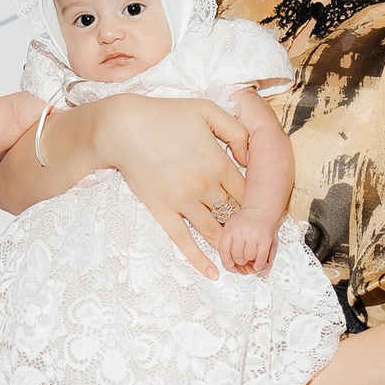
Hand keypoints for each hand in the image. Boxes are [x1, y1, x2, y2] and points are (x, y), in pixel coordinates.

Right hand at [90, 95, 249, 278]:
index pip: (249, 193)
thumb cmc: (165, 115)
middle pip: (235, 215)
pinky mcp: (163, 211)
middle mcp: (205, 186)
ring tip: (240, 258)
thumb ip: (236, 131)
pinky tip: (213, 273)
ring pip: (215, 232)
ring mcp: (183, 202)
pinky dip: (199, 259)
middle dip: (247, 229)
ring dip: (229, 246)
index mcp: (219, 163)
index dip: (258, 205)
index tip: (261, 213)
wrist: (123, 127)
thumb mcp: (208, 111)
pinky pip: (184, 240)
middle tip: (254, 240)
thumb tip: (249, 157)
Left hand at [220, 214, 278, 273]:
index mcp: (229, 229)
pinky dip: (259, 264)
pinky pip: (261, 258)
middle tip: (243, 260)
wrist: (261, 208)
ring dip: (250, 260)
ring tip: (251, 256)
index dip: (226, 260)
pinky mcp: (265, 239)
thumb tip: (230, 264)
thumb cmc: (246, 220)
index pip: (224, 250)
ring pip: (249, 257)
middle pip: (237, 256)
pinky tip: (258, 264)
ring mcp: (253, 235)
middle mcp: (240, 232)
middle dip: (240, 261)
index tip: (229, 264)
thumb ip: (228, 243)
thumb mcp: (231, 227)